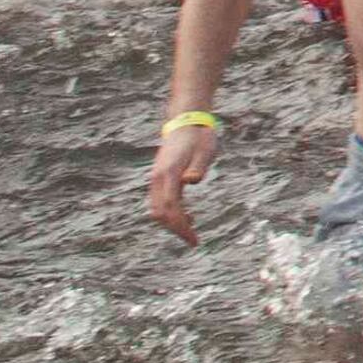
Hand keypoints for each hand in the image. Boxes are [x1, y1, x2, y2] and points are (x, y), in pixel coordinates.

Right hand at [147, 121, 216, 245]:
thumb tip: (191, 181)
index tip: (194, 240)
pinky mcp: (160, 178)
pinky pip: (160, 202)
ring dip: (171, 223)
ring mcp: (156, 179)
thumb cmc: (200, 137)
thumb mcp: (206, 150)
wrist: (186, 122)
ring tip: (191, 230)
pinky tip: (188, 217)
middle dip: (175, 229)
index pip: (170, 208)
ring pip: (157, 209)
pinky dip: (170, 213)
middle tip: (193, 240)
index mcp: (169, 173)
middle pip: (159, 213)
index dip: (180, 226)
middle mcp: (158, 178)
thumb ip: (199, 166)